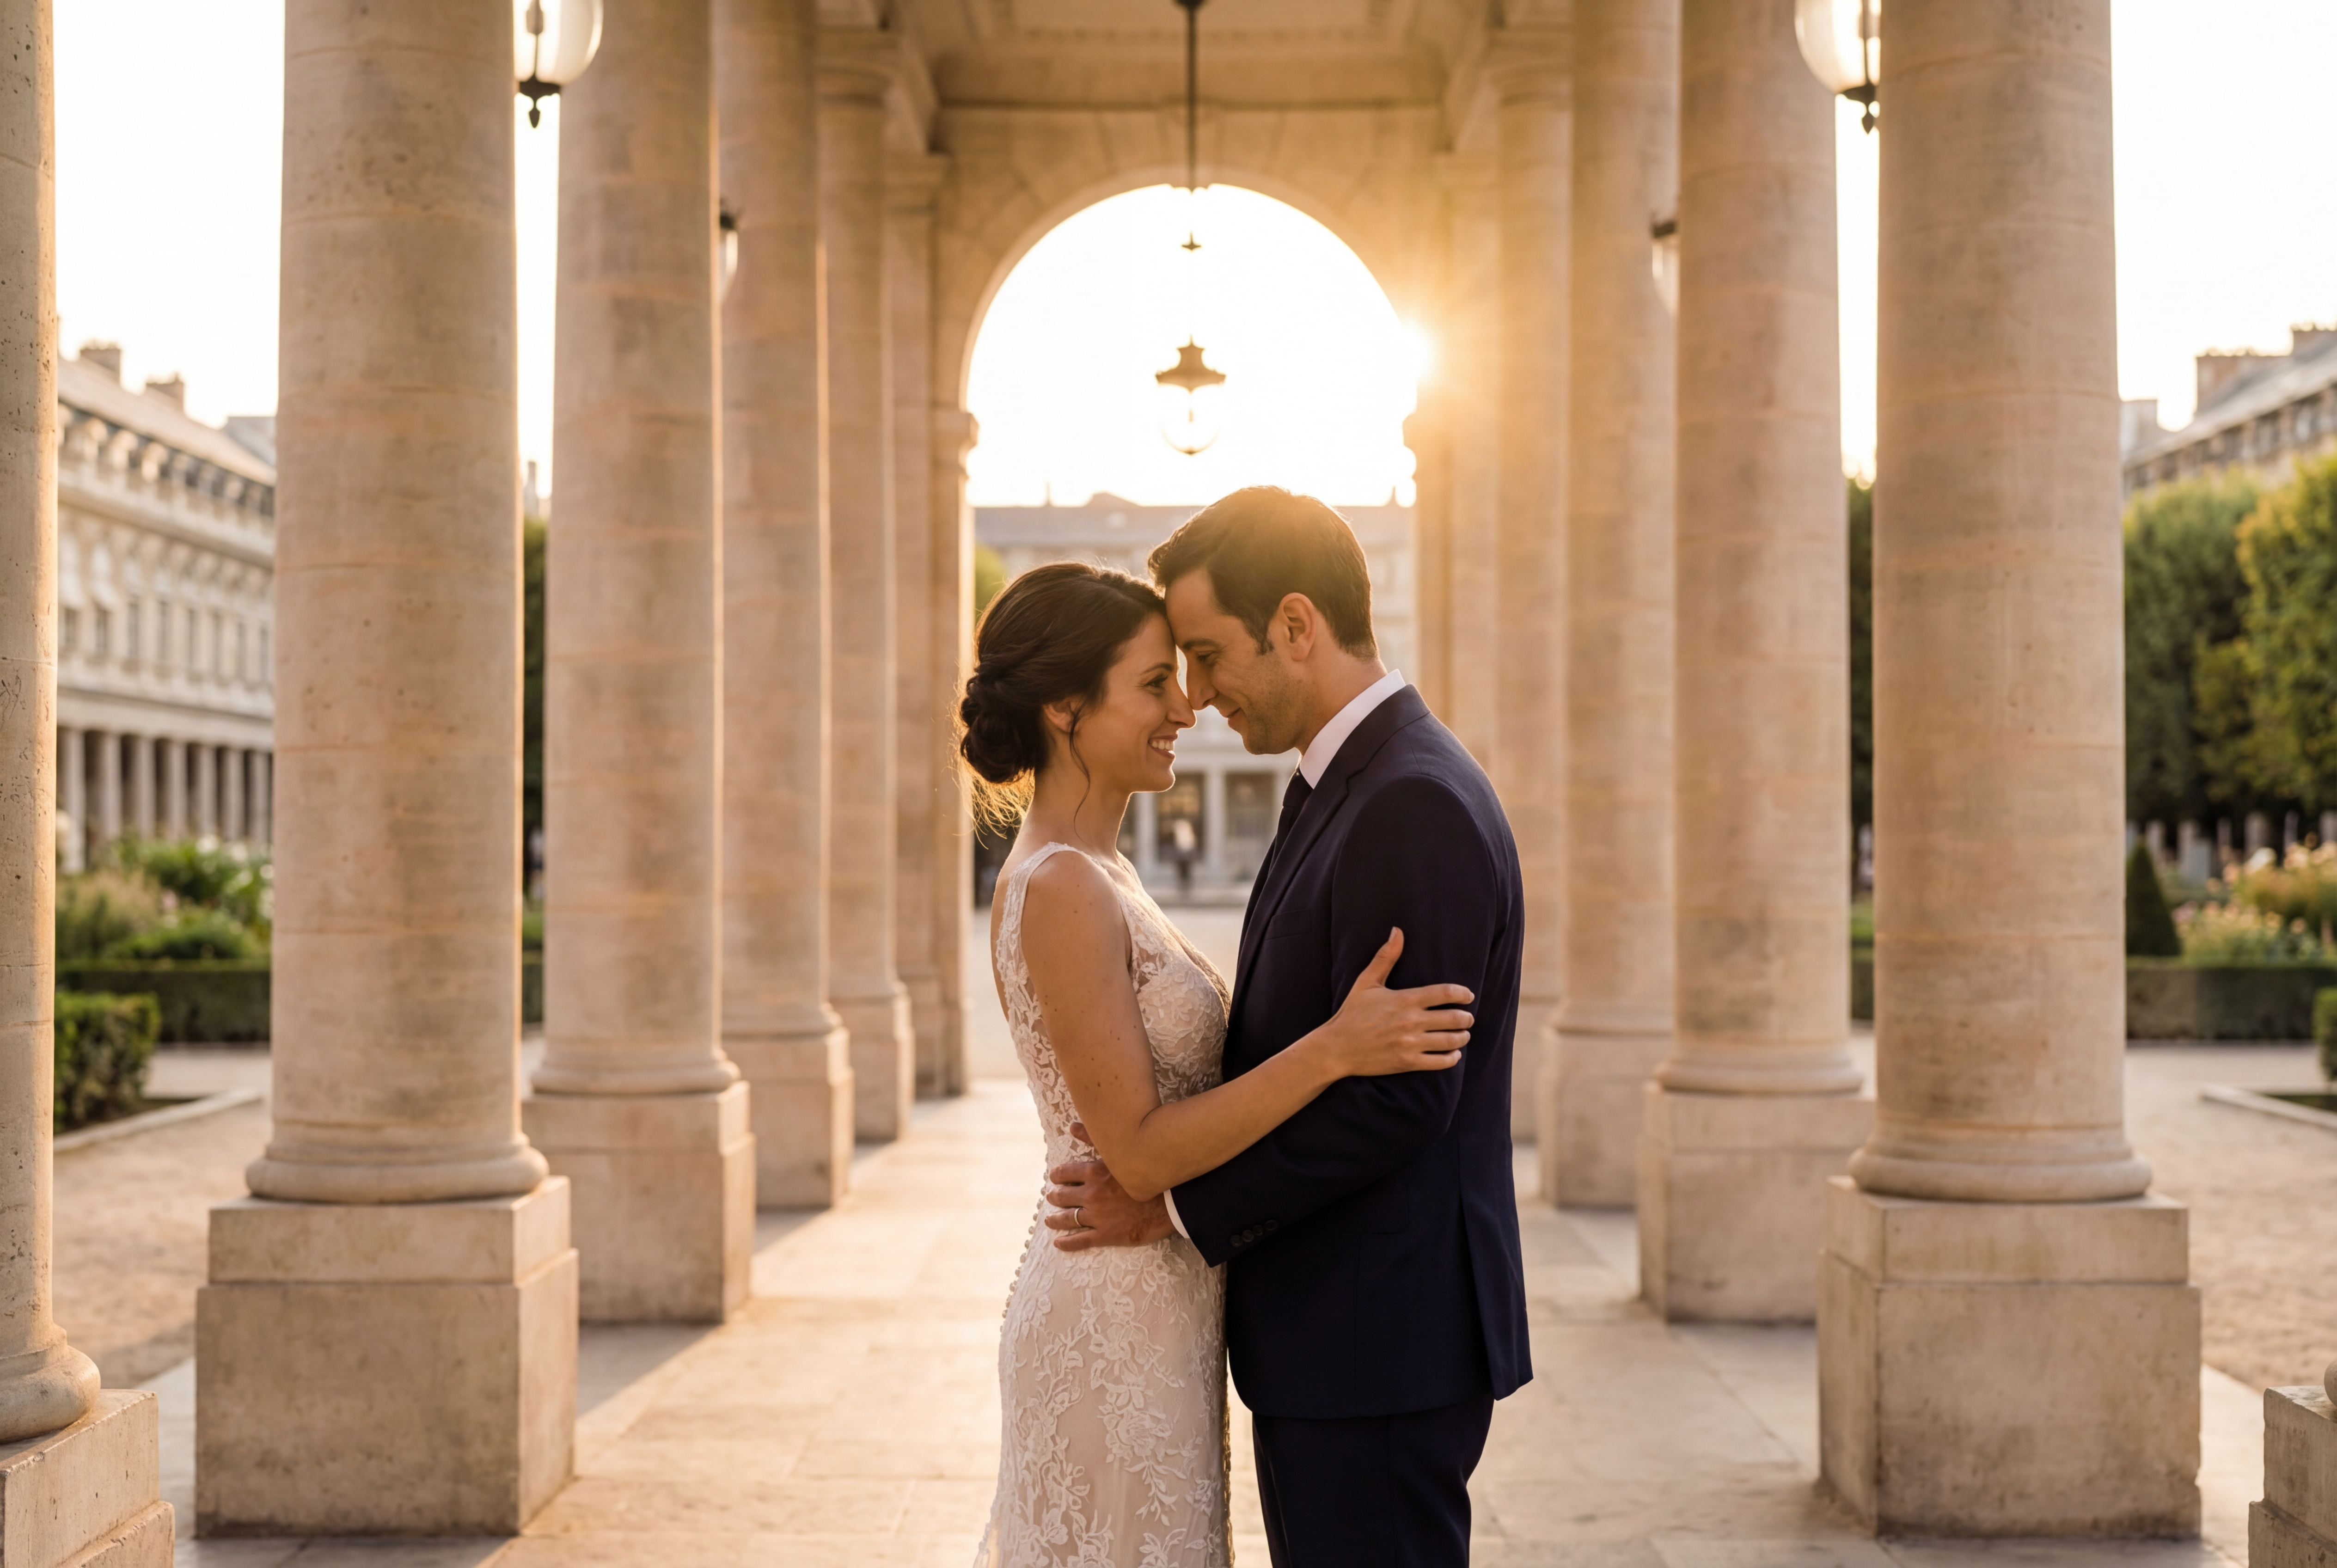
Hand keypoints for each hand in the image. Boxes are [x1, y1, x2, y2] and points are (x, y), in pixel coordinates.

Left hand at [1043, 1125, 1172, 1251]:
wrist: (1173, 1201)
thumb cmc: (1150, 1172)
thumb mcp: (1120, 1152)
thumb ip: (1093, 1138)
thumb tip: (1072, 1126)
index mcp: (1094, 1172)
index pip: (1064, 1173)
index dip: (1057, 1175)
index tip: (1055, 1177)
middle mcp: (1092, 1195)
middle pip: (1062, 1196)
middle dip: (1055, 1197)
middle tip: (1052, 1197)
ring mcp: (1098, 1216)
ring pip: (1067, 1219)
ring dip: (1055, 1219)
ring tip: (1050, 1220)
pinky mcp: (1107, 1235)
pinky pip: (1080, 1241)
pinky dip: (1067, 1243)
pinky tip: (1059, 1243)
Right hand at [1314, 928, 1472, 1077]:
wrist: (1336, 1048)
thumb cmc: (1352, 1013)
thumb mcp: (1366, 982)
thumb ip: (1386, 957)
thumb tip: (1397, 931)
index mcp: (1405, 999)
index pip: (1445, 993)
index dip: (1462, 994)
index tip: (1468, 996)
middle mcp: (1411, 1021)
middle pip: (1454, 1018)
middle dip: (1466, 1018)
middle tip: (1468, 1018)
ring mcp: (1410, 1043)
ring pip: (1451, 1041)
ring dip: (1463, 1037)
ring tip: (1464, 1035)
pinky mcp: (1407, 1062)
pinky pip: (1440, 1062)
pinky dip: (1452, 1058)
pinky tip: (1453, 1054)